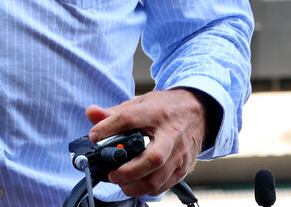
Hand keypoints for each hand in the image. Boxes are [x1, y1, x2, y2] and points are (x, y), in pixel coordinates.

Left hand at [85, 88, 205, 196]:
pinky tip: (137, 183)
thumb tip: (91, 113)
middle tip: (112, 174)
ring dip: (135, 185)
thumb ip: (115, 112)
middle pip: (152, 159)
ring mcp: (179, 153)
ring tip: (121, 182)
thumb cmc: (167, 108)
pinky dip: (147, 188)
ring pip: (158, 178)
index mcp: (157, 113)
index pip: (129, 119)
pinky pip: (164, 185)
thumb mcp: (141, 103)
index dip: (109, 128)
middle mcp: (171, 134)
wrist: (199, 112)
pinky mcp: (183, 167)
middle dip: (128, 171)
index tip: (94, 136)